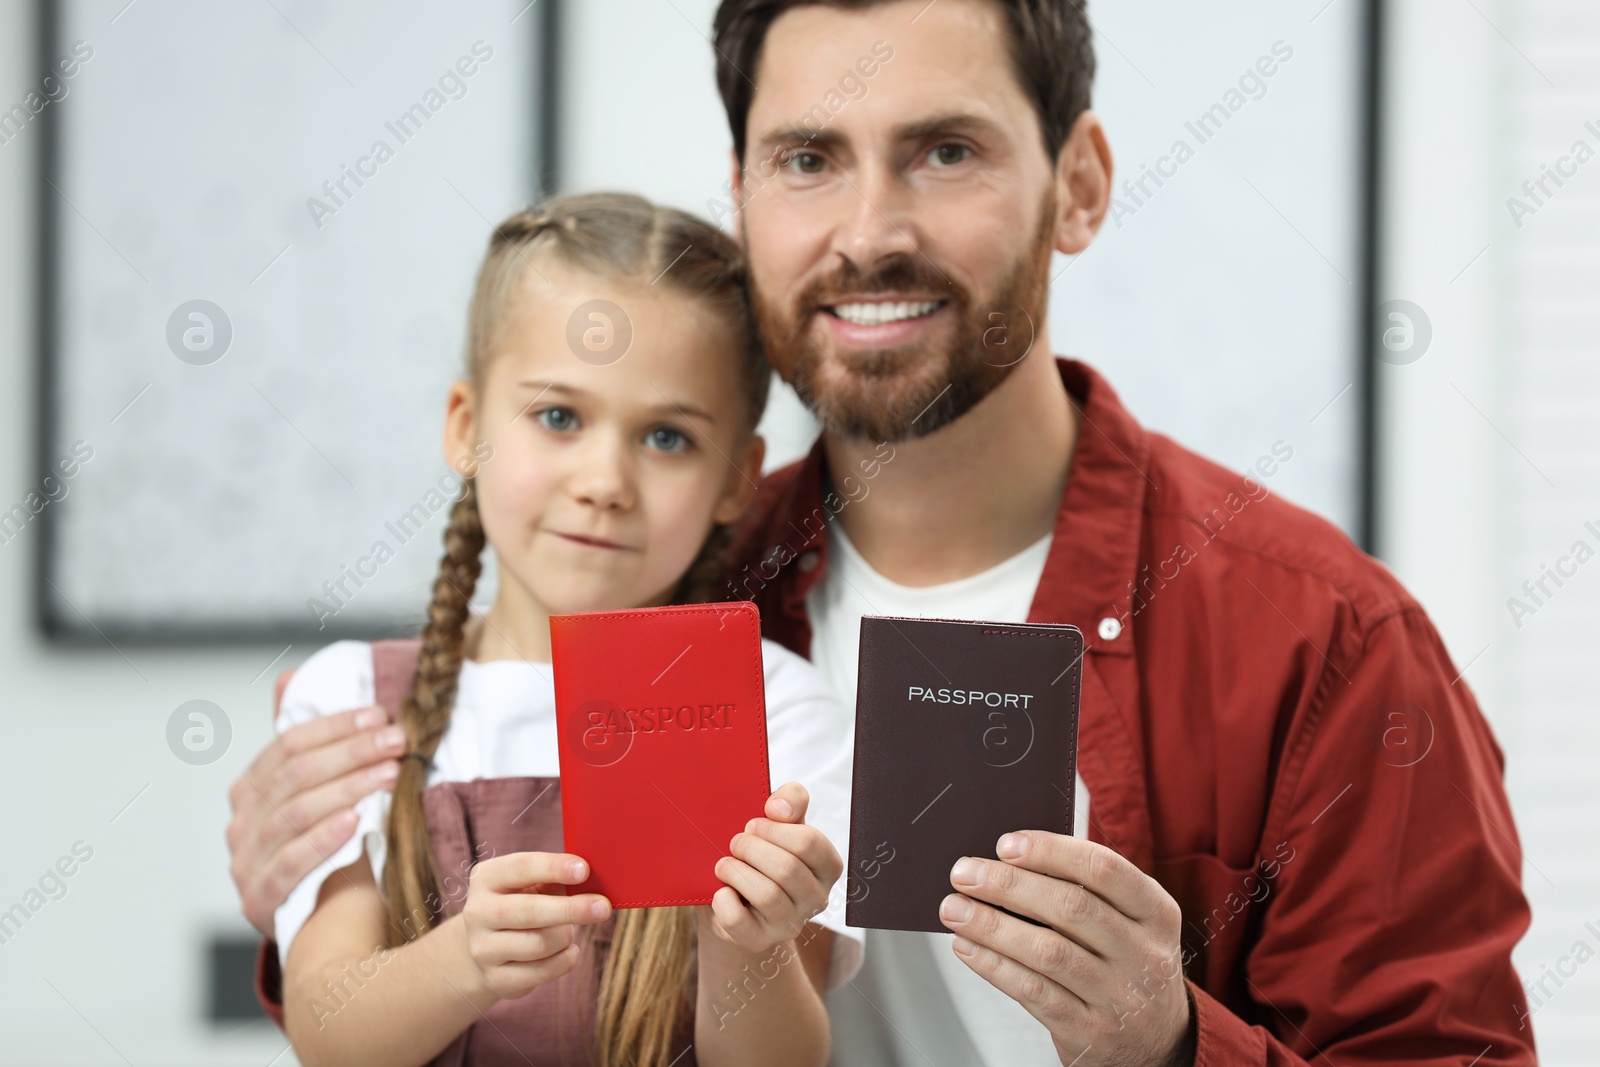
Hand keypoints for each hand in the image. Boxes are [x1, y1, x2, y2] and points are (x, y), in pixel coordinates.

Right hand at [227, 706, 405, 936]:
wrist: (326, 922)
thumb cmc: (330, 847)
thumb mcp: (318, 793)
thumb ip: (304, 742)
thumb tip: (289, 678)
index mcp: (251, 788)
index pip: (288, 744)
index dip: (337, 727)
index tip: (381, 717)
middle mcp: (241, 822)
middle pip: (296, 775)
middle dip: (352, 753)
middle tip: (398, 742)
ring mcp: (245, 862)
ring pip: (295, 814)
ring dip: (348, 788)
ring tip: (389, 775)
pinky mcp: (258, 900)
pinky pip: (288, 864)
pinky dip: (322, 840)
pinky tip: (354, 822)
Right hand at [462, 852, 612, 1000]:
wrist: (490, 947)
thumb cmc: (524, 903)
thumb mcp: (533, 883)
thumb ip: (557, 877)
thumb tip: (594, 877)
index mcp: (487, 878)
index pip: (520, 868)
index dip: (553, 868)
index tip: (584, 870)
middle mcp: (478, 912)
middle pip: (529, 911)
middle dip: (571, 909)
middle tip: (603, 907)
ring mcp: (483, 949)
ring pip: (539, 944)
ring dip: (566, 936)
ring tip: (570, 931)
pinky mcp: (496, 979)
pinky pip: (542, 972)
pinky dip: (564, 960)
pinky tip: (568, 950)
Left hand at [702, 783, 842, 955]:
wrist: (737, 896)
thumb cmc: (762, 853)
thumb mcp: (780, 823)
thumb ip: (790, 800)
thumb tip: (777, 809)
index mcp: (827, 866)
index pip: (810, 843)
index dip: (775, 829)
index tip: (752, 824)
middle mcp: (817, 898)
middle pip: (787, 869)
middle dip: (752, 849)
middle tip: (735, 842)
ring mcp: (790, 924)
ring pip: (767, 895)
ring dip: (736, 872)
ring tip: (724, 864)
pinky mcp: (760, 940)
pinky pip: (738, 921)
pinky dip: (723, 901)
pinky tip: (721, 892)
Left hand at [938, 831, 1194, 1066]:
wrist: (1158, 1042)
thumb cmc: (1128, 964)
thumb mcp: (1132, 922)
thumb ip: (1087, 890)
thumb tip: (1009, 861)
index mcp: (1156, 912)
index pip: (1103, 869)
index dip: (1050, 851)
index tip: (1005, 844)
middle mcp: (1144, 953)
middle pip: (1070, 907)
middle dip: (1008, 885)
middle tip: (964, 873)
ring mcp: (1118, 996)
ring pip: (1047, 952)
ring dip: (991, 926)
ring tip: (954, 909)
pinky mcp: (1089, 1031)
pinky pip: (1033, 992)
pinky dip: (993, 965)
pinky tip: (968, 947)